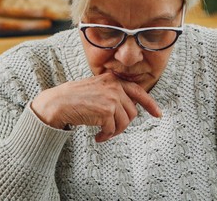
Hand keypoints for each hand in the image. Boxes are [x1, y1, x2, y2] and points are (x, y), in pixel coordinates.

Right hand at [30, 73, 161, 141]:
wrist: (59, 103)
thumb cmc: (75, 98)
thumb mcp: (97, 88)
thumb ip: (112, 93)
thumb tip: (128, 109)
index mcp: (113, 79)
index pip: (138, 91)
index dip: (150, 104)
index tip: (158, 114)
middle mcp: (115, 86)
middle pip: (132, 111)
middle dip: (123, 124)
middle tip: (111, 130)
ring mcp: (112, 98)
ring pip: (125, 122)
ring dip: (114, 131)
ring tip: (103, 133)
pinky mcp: (107, 110)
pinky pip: (113, 129)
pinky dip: (106, 136)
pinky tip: (97, 137)